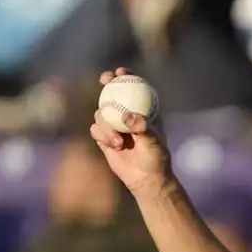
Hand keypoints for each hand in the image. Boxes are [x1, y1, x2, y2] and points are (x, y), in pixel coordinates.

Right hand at [90, 67, 172, 195]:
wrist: (146, 179)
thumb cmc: (156, 159)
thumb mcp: (154, 143)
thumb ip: (143, 128)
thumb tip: (128, 116)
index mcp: (143, 111)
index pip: (135, 88)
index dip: (127, 76)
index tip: (121, 72)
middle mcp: (127, 115)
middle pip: (112, 92)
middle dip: (107, 83)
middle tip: (105, 80)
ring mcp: (114, 125)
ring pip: (100, 113)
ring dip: (106, 124)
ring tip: (119, 141)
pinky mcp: (104, 137)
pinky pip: (95, 129)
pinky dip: (102, 135)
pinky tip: (114, 145)